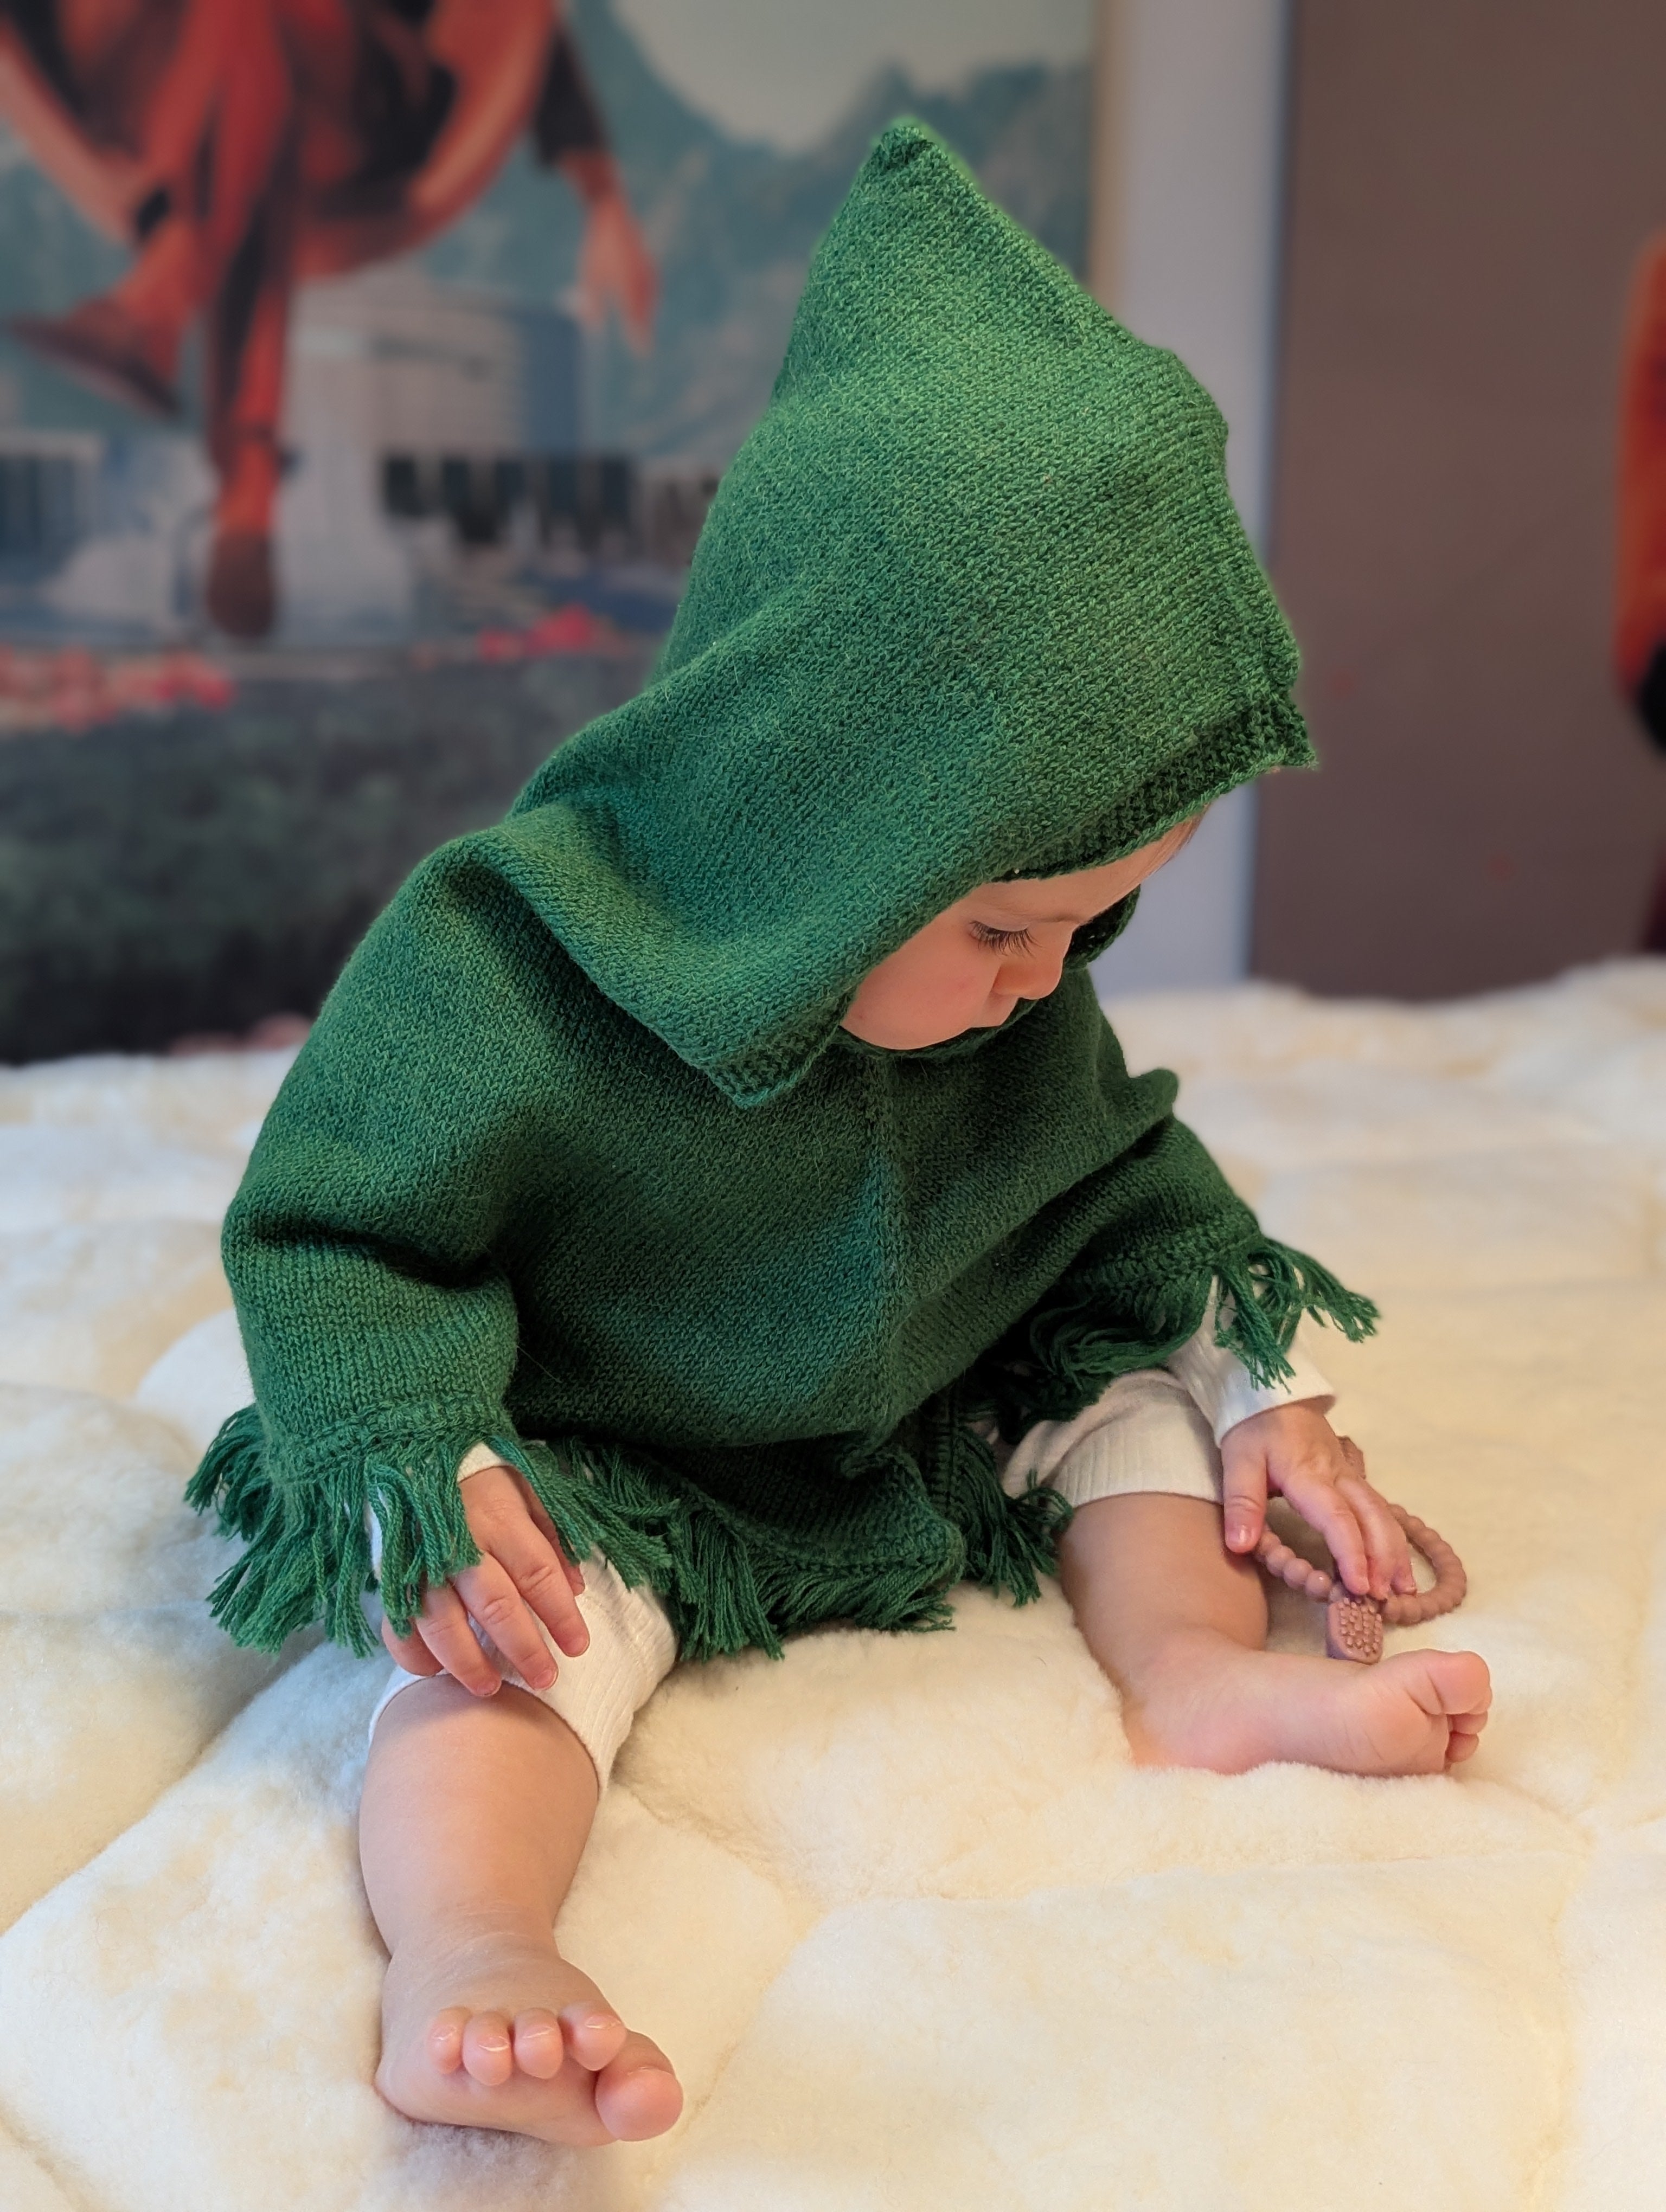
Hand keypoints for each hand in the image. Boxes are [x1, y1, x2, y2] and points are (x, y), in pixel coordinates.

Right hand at [380, 1462, 588, 1696]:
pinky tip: (435, 1672)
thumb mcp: (526, 1483)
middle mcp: (459, 1541)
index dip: (561, 1615)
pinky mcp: (388, 1573)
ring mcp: (419, 1560)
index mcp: (499, 1516)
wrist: (408, 1442)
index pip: (538, 1574)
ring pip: (442, 1623)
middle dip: (522, 1648)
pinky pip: (396, 1624)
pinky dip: (413, 1653)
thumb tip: (577, 1585)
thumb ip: (553, 1532)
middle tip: (544, 1679)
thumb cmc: (477, 1468)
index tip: (579, 1647)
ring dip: (468, 1662)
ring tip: (490, 1688)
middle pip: (496, 1605)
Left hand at [574, 186, 657, 353]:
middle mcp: (640, 279)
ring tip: (644, 331)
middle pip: (644, 312)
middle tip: (643, 349)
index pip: (634, 317)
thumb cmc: (596, 247)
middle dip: (644, 329)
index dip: (638, 336)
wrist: (611, 215)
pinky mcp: (649, 266)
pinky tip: (647, 308)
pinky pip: (652, 290)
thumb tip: (593, 328)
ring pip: (650, 301)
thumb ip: (593, 303)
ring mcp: (647, 271)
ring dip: (648, 315)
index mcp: (626, 284)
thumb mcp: (589, 276)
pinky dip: (650, 302)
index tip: (641, 353)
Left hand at [1219, 1403, 1415, 1601]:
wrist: (1271, 1391)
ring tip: (1403, 1589)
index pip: (1338, 1519)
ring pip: (1383, 1514)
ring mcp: (1350, 1476)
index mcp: (1310, 1475)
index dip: (1350, 1554)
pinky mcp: (1351, 1477)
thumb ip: (1242, 1503)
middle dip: (1384, 1559)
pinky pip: (1379, 1509)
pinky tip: (1395, 1562)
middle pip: (1373, 1518)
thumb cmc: (1253, 1428)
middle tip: (1386, 1598)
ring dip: (1395, 1551)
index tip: (1358, 1586)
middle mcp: (1339, 1477)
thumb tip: (1241, 1547)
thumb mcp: (1238, 1461)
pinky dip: (1391, 1537)